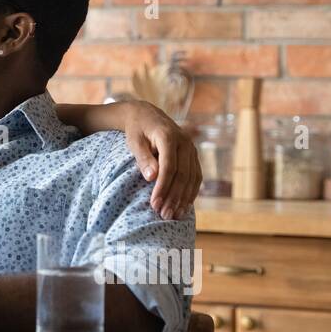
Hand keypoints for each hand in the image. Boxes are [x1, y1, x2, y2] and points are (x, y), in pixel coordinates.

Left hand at [120, 101, 201, 219]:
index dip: (163, 187)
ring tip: (174, 216)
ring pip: (192, 178)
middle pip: (183, 175)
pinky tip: (185, 206)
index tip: (154, 204)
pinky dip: (192, 192)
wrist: (147, 115)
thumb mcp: (134, 141)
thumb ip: (143, 158)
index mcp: (169, 136)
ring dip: (184, 198)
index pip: (169, 167)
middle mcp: (185, 142)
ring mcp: (192, 149)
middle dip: (174, 197)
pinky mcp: (193, 155)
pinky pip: (196, 176)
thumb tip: (151, 178)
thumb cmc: (137, 129)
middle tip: (164, 215)